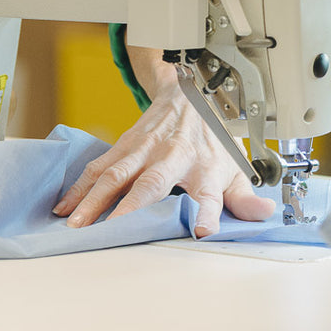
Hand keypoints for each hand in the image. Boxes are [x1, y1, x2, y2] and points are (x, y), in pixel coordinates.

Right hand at [53, 82, 275, 238]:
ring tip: (77, 225)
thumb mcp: (235, 167)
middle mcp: (174, 158)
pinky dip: (79, 187)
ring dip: (95, 201)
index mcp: (205, 167)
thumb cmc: (212, 140)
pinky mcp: (125, 146)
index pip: (209, 194)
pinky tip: (65, 208)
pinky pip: (98, 167)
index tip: (201, 232)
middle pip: (153, 184)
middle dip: (134, 209)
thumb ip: (244, 198)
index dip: (206, 213)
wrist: (189, 96)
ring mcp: (146, 150)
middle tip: (115, 234)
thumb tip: (265, 215)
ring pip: (117, 176)